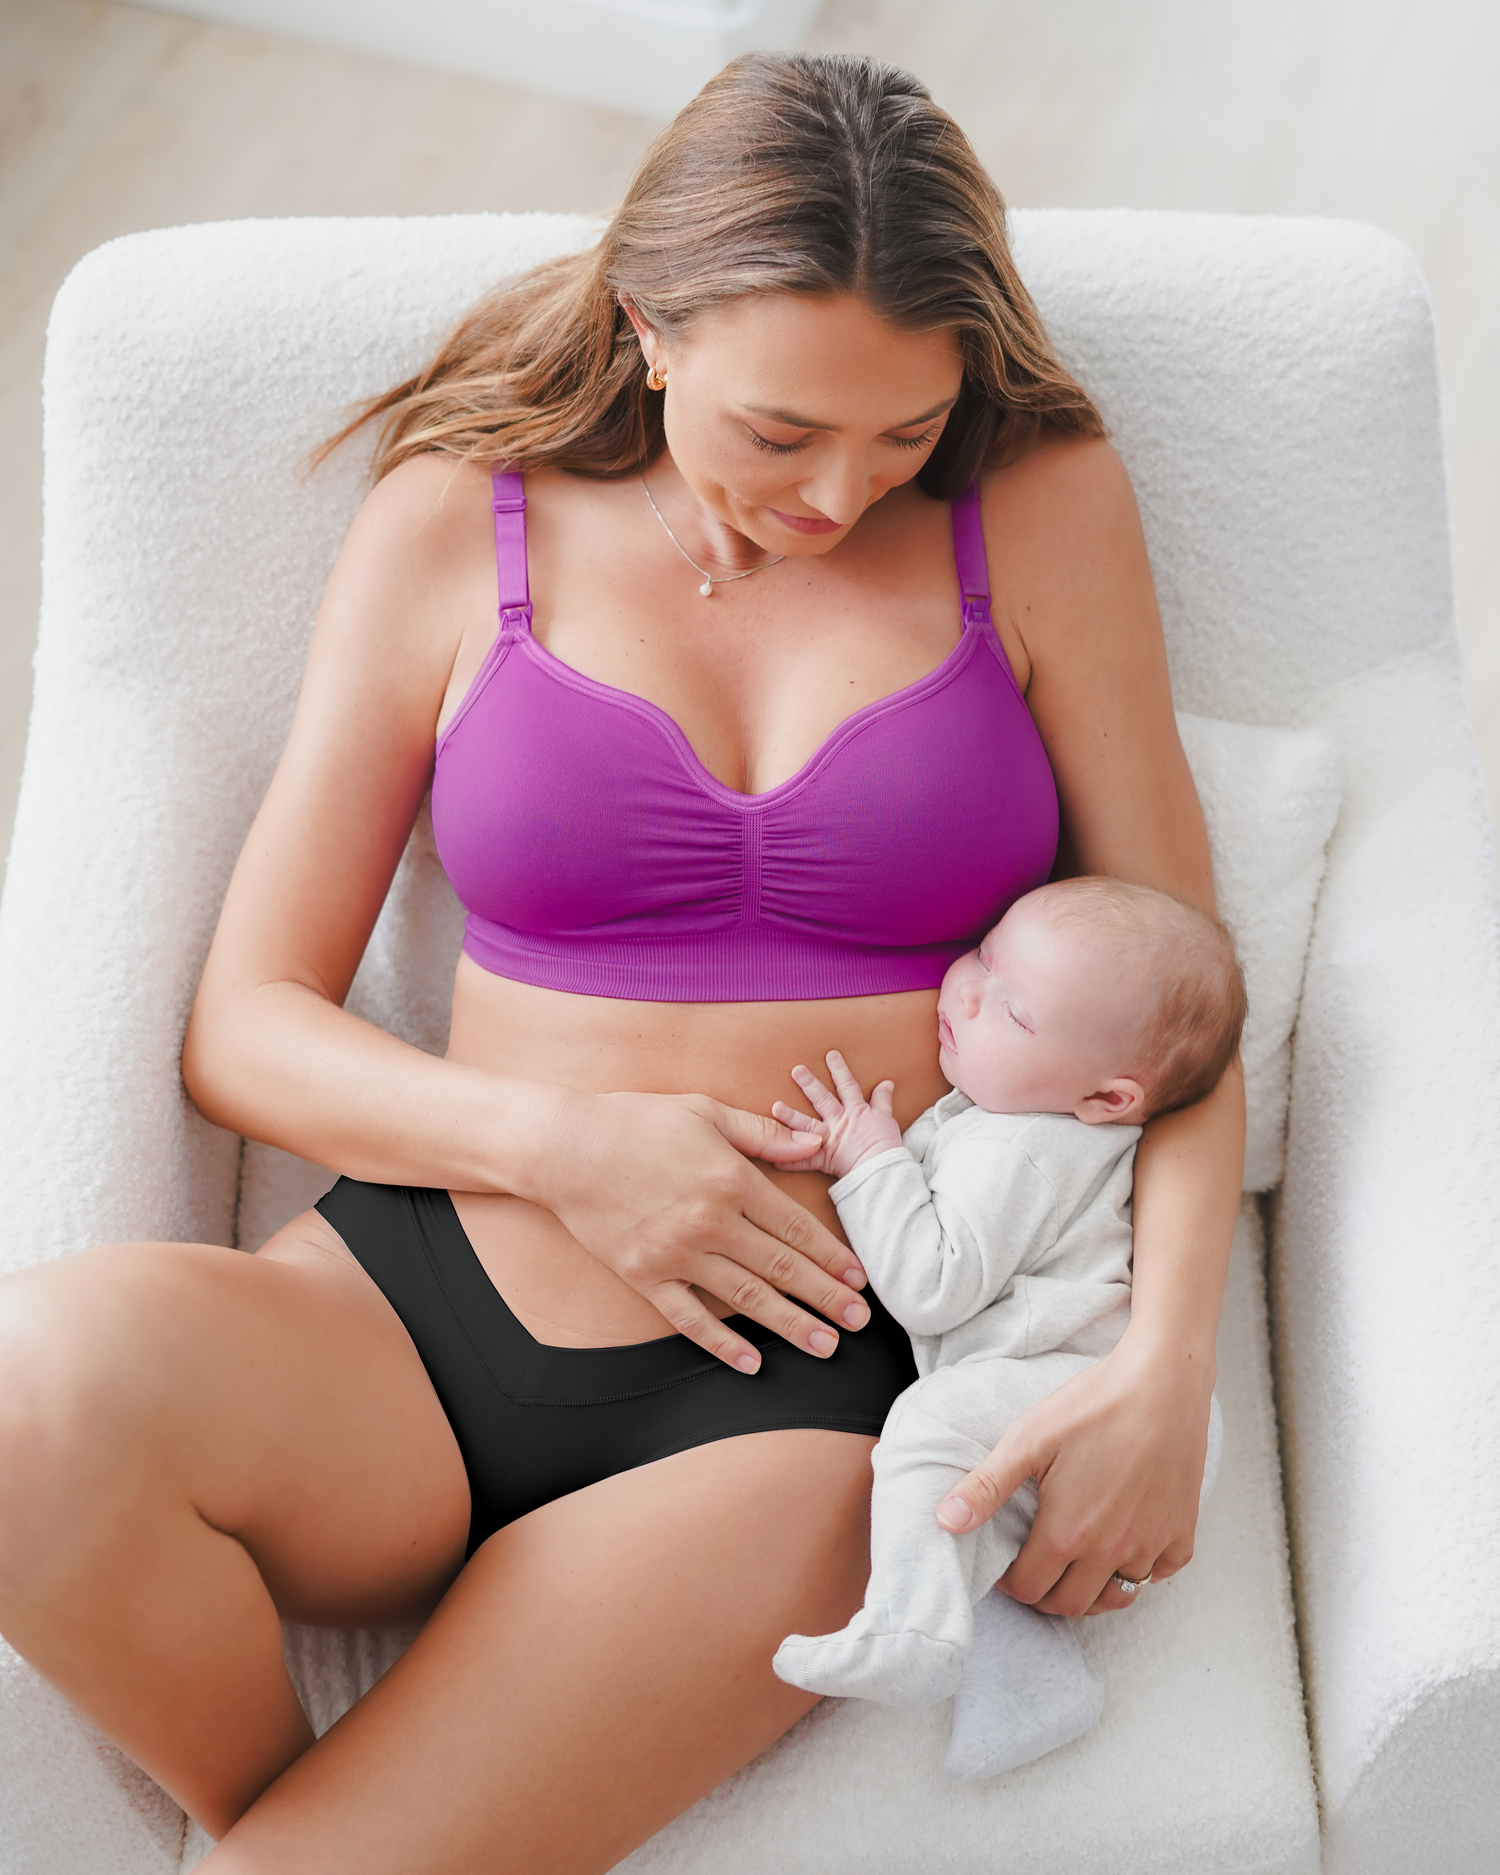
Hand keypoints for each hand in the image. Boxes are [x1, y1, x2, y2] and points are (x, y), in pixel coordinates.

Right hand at [541, 1087, 870, 1373]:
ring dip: (789, 1324)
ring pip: (745, 1297)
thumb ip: (764, 1133)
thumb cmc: (636, 1121)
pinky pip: (690, 1319)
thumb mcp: (706, 1111)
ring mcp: (676, 1253)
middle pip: (780, 1266)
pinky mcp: (645, 1276)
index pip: (794, 1225)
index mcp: (731, 1179)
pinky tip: (751, 1361)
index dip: (831, 1254)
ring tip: (824, 1345)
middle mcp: (710, 1221)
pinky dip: (721, 1343)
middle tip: (859, 1321)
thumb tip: (815, 1142)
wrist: (564, 1147)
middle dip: (824, 1296)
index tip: (858, 1277)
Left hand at [762, 1051, 902, 1178]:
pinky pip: (806, 1161)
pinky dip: (791, 1162)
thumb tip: (887, 1082)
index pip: (847, 1085)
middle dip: (809, 1083)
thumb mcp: (886, 1118)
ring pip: (808, 1125)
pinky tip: (775, 1160)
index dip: (840, 1069)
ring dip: (791, 1116)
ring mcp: (831, 1139)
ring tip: (775, 1107)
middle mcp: (841, 1121)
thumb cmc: (887, 1145)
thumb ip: (883, 1100)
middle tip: (796, 1069)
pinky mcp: (826, 1158)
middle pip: (823, 1099)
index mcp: (856, 1111)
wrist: (883, 1169)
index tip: (830, 1054)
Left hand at [934, 1330, 1213, 1614]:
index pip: (1030, 1589)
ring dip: (1092, 1589)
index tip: (1007, 1566)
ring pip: (1118, 1596)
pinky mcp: (1182, 1532)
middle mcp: (1112, 1550)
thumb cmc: (1093, 1405)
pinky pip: (1160, 1574)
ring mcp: (1152, 1544)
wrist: (1162, 1382)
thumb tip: (945, 1522)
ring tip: (1075, 1565)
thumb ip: (986, 1486)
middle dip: (1045, 1596)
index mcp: (1069, 1532)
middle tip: (1036, 1571)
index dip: (1010, 1583)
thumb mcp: (1029, 1438)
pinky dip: (1140, 1570)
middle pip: (1072, 1604)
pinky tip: (1124, 1544)